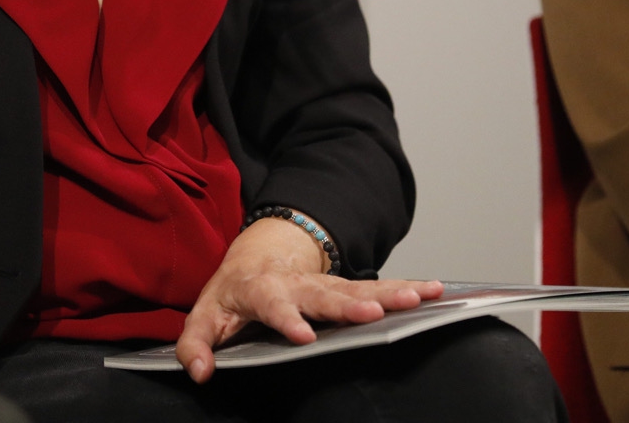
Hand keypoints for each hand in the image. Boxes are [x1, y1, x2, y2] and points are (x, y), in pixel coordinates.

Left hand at [175, 216, 443, 381]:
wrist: (259, 254)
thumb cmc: (233, 292)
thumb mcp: (204, 315)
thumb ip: (196, 345)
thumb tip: (201, 373)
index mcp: (261, 290)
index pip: (273, 304)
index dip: (287, 319)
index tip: (303, 336)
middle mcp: (298, 284)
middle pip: (325, 294)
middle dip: (350, 304)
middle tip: (374, 313)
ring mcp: (326, 284)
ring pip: (359, 287)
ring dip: (390, 292)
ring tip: (418, 297)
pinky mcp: (347, 287)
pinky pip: (379, 288)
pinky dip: (406, 289)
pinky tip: (432, 291)